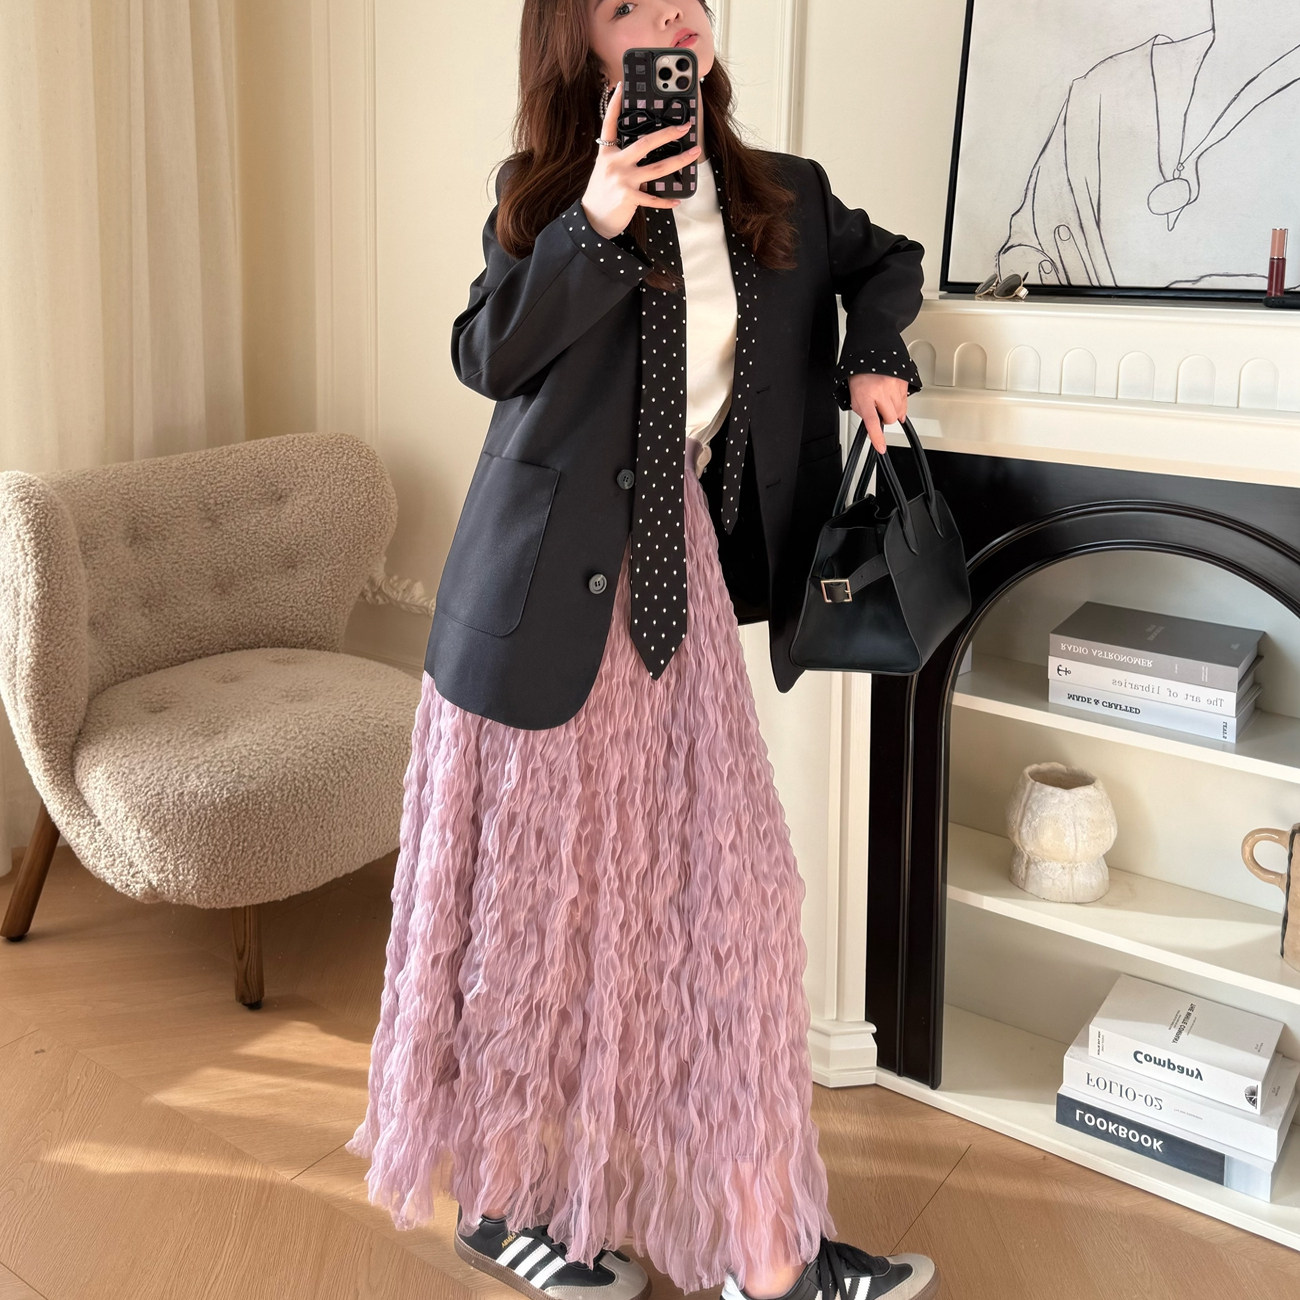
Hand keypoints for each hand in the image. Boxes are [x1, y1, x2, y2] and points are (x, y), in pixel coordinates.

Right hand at [581, 81, 700, 239]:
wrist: (593, 220)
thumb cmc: (603, 193)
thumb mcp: (608, 171)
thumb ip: (624, 159)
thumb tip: (650, 154)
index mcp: (607, 153)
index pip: (610, 123)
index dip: (614, 104)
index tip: (621, 87)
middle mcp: (614, 163)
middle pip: (645, 143)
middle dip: (668, 134)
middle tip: (685, 127)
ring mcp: (622, 180)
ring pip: (657, 168)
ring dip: (679, 161)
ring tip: (694, 154)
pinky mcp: (628, 198)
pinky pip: (653, 198)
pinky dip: (666, 201)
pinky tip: (677, 200)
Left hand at [848, 373, 908, 454]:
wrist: (869, 354)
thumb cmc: (860, 376)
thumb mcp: (855, 397)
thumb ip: (864, 413)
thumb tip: (873, 425)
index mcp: (865, 395)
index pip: (872, 422)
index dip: (877, 437)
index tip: (881, 447)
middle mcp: (881, 390)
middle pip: (890, 419)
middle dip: (885, 418)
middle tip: (879, 410)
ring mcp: (894, 385)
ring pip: (900, 411)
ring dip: (893, 410)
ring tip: (884, 400)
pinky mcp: (903, 382)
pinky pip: (905, 401)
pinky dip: (900, 403)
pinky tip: (892, 396)